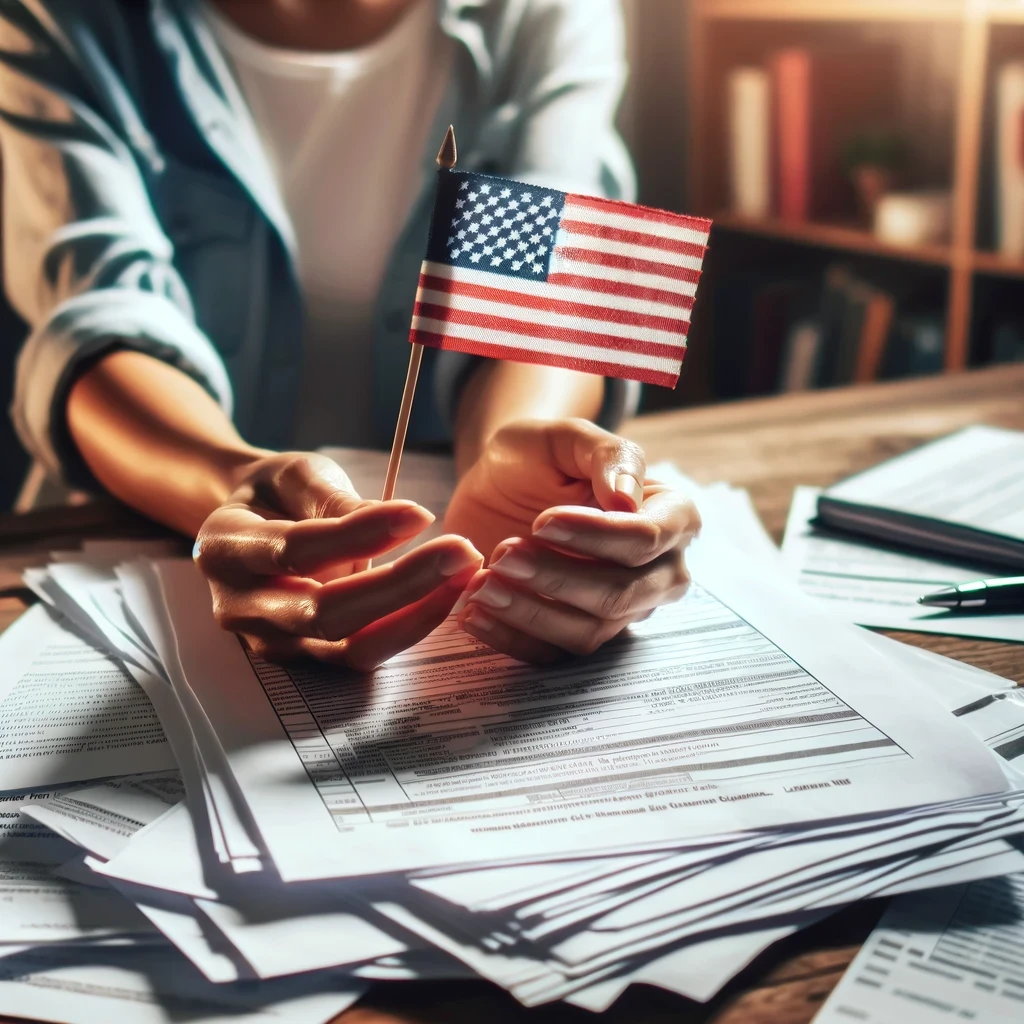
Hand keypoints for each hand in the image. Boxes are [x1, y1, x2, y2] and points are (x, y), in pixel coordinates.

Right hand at [194, 452, 481, 668]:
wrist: (253, 526)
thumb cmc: (277, 494)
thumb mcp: (295, 474)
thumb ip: (333, 497)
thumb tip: (395, 521)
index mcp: (225, 550)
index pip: (296, 549)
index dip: (360, 534)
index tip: (420, 513)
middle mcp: (240, 608)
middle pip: (324, 611)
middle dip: (401, 584)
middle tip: (461, 551)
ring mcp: (273, 642)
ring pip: (349, 645)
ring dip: (416, 613)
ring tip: (465, 573)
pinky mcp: (309, 658)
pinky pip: (365, 653)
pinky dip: (411, 626)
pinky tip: (449, 594)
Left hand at [444, 419, 699, 661]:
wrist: (500, 484)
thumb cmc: (541, 456)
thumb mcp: (567, 436)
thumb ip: (607, 455)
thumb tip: (628, 497)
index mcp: (672, 516)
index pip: (647, 539)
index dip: (596, 535)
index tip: (543, 520)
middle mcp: (658, 572)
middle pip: (620, 592)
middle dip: (558, 577)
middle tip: (505, 553)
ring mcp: (619, 612)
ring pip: (587, 632)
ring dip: (531, 612)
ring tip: (482, 583)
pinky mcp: (574, 633)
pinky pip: (552, 654)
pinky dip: (510, 638)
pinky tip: (474, 612)